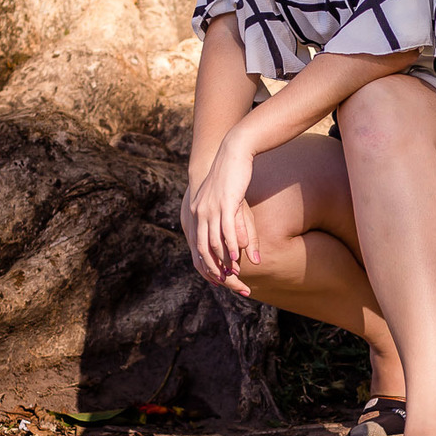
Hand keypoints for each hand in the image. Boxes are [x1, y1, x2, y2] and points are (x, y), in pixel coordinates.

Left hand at [184, 134, 259, 293]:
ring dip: (224, 261)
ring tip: (234, 275)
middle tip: (226, 282)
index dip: (207, 264)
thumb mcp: (227, 201)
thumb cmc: (230, 176)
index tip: (218, 279)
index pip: (197, 245)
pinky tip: (239, 256)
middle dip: (214, 268)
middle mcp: (200, 213)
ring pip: (213, 242)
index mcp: (197, 212)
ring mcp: (211, 208)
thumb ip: (232, 222)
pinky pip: (226, 229)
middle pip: (203, 248)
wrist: (231, 152)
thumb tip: (238, 242)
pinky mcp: (224, 203)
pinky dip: (232, 246)